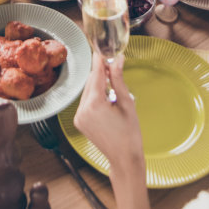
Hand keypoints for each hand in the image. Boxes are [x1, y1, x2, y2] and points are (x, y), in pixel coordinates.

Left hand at [73, 58, 144, 176]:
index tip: (102, 51)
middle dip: (101, 73)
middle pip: (91, 82)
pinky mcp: (79, 122)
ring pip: (87, 92)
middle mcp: (82, 110)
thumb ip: (118, 79)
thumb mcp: (127, 103)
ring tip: (113, 84)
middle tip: (112, 65)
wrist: (124, 158)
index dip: (100, 61)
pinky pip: (86, 102)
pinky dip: (94, 96)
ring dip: (98, 85)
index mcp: (94, 104)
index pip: (96, 75)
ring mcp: (79, 117)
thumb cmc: (129, 133)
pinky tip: (107, 98)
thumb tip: (117, 60)